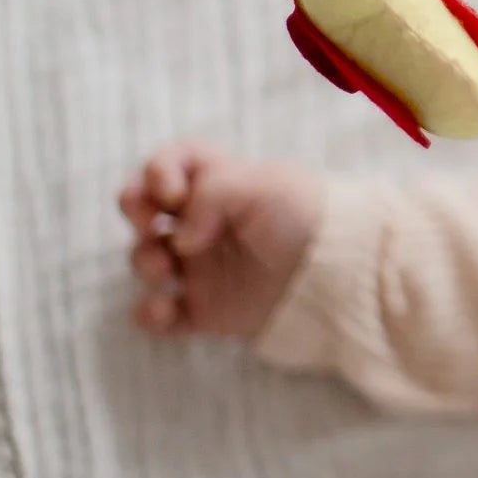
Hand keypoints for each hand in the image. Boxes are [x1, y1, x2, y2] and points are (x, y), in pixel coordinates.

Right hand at [119, 142, 320, 340]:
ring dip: (143, 261)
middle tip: (151, 223)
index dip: (158, 171)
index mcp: (222, 182)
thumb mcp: (262, 184)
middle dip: (135, 211)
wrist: (342, 274)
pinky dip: (150, 314)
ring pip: (146, 259)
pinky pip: (160, 315)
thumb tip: (181, 240)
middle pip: (145, 208)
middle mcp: (206, 221)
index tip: (171, 192)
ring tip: (165, 269)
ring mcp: (203, 266)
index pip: (173, 163)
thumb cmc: (307, 216)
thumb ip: (210, 194)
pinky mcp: (207, 309)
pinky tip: (164, 309)